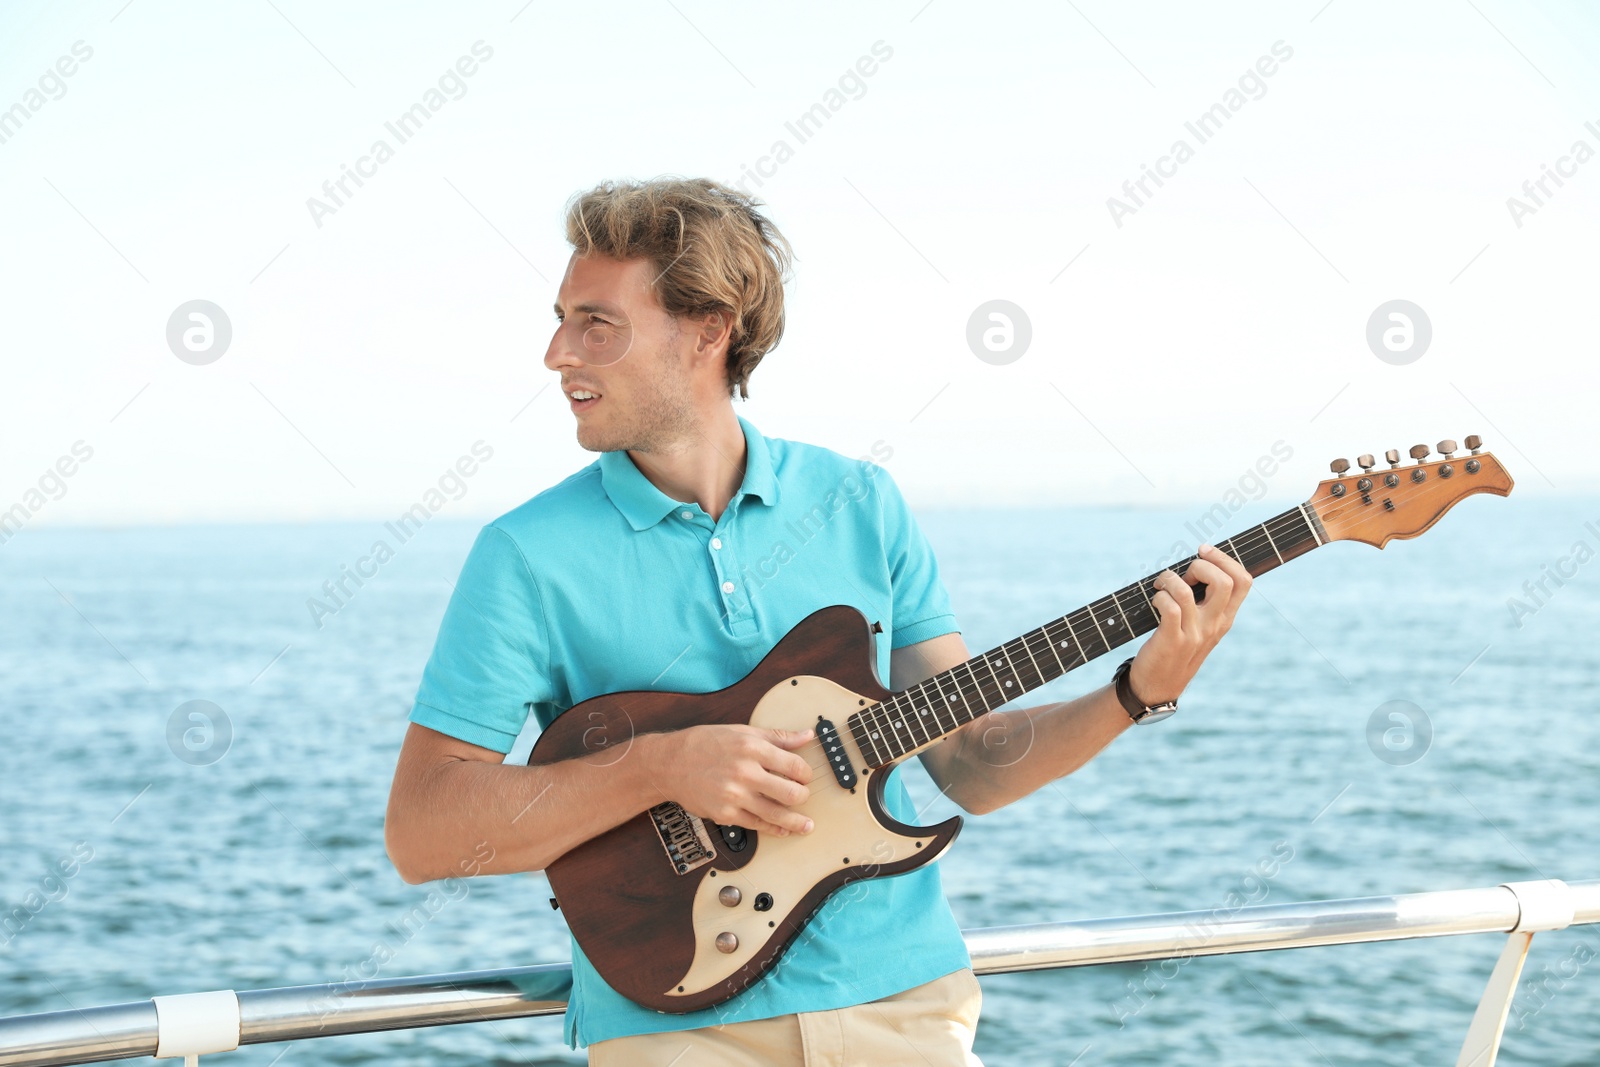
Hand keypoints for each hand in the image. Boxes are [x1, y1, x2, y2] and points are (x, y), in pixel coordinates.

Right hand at [650, 724, 815, 836]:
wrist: (669, 763)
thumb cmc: (704, 744)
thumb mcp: (742, 732)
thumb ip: (777, 737)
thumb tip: (806, 736)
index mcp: (752, 749)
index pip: (795, 766)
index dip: (806, 774)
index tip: (805, 776)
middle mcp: (745, 772)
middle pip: (790, 793)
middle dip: (803, 796)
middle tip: (803, 795)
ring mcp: (735, 796)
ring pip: (776, 814)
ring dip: (796, 822)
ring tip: (806, 825)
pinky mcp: (725, 814)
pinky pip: (756, 825)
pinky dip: (773, 829)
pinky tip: (782, 829)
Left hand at [1129, 543, 1252, 704]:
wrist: (1158, 686)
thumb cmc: (1176, 647)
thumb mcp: (1200, 626)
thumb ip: (1205, 601)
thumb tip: (1197, 563)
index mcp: (1225, 618)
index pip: (1244, 581)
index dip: (1225, 558)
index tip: (1204, 552)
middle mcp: (1215, 625)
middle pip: (1225, 581)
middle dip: (1202, 564)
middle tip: (1185, 574)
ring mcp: (1195, 633)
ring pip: (1188, 591)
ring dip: (1170, 579)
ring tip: (1161, 585)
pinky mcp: (1172, 640)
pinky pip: (1170, 607)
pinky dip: (1160, 596)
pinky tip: (1155, 600)